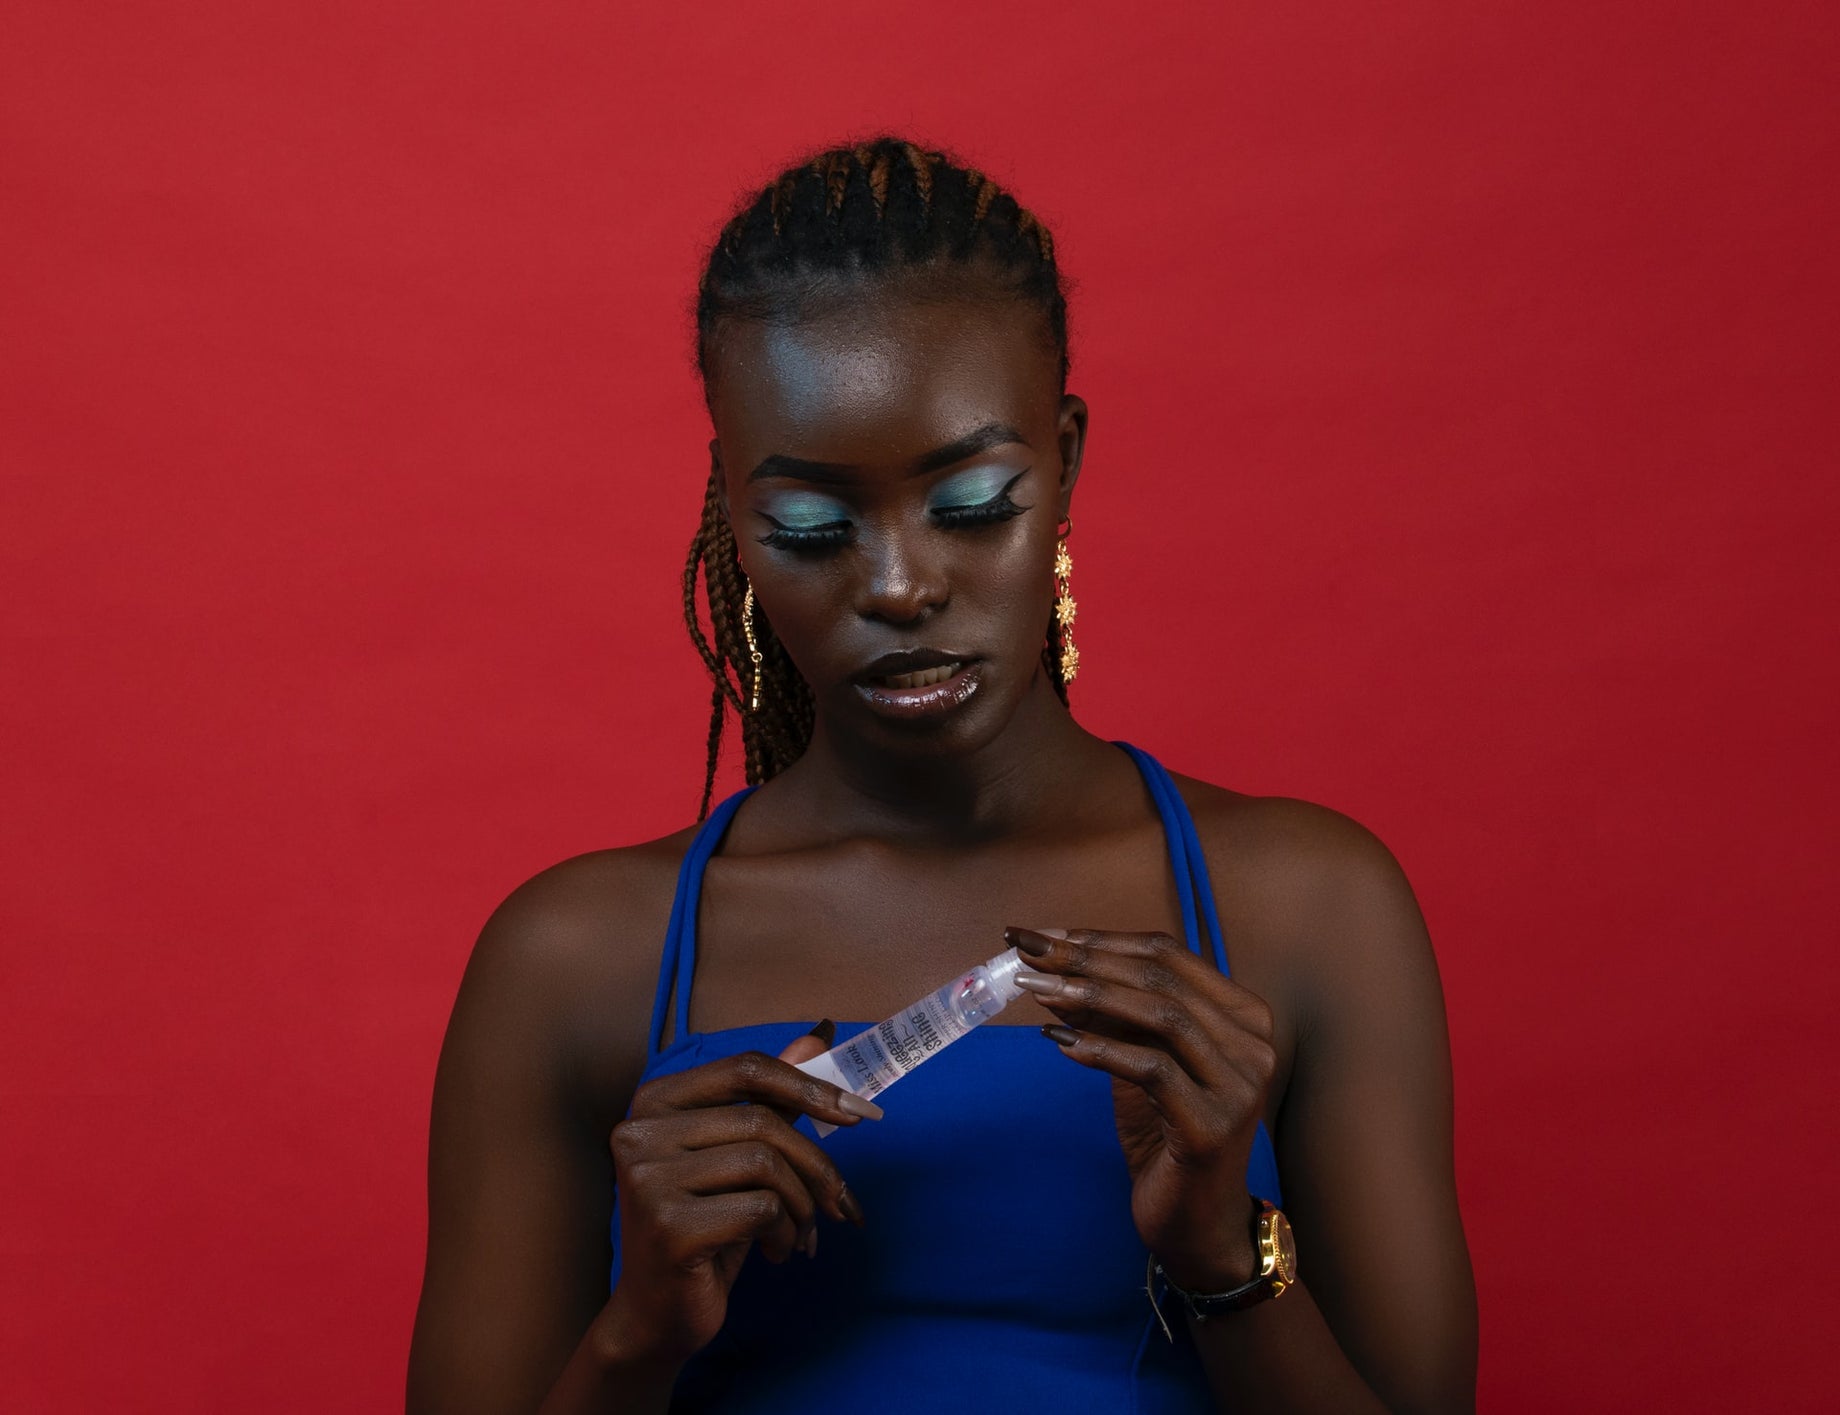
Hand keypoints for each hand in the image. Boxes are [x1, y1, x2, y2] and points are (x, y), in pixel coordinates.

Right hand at [602, 1025, 878, 1364]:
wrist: (658, 1314)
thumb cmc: (704, 1227)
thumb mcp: (739, 1156)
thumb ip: (773, 1096)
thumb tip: (822, 1033)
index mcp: (655, 1100)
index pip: (746, 1069)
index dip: (810, 1086)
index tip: (860, 1115)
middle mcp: (640, 1130)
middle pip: (762, 1121)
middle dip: (817, 1166)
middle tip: (840, 1205)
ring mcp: (648, 1178)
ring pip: (766, 1164)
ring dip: (803, 1206)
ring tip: (801, 1235)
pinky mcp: (668, 1226)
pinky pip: (761, 1209)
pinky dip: (786, 1233)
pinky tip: (775, 1254)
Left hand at [1005, 926, 1275, 1291]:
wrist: (1198, 1224)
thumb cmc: (1169, 1137)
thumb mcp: (1140, 1063)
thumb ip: (1112, 1014)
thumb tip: (1054, 964)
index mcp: (1244, 1016)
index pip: (1169, 955)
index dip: (1101, 939)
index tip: (1043, 934)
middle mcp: (1253, 1044)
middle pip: (1162, 977)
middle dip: (1086, 958)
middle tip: (1028, 950)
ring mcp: (1239, 1086)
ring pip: (1161, 1016)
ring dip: (1088, 995)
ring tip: (1034, 989)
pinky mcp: (1213, 1126)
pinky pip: (1151, 1070)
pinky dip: (1100, 1049)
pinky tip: (1058, 1041)